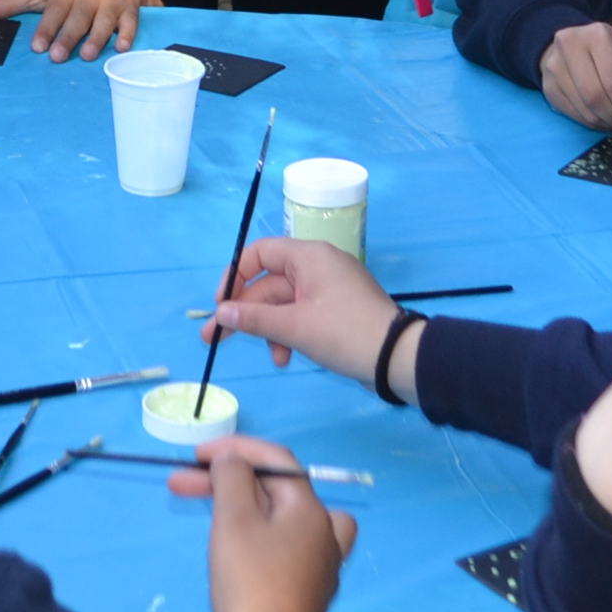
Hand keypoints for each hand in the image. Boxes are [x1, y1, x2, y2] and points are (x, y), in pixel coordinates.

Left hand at [0, 0, 154, 61]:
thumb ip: (13, 2)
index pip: (55, 7)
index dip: (47, 26)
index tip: (37, 46)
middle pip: (79, 16)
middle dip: (69, 36)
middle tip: (58, 57)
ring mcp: (112, 0)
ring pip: (105, 21)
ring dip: (97, 38)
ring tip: (87, 56)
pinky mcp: (130, 9)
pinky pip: (131, 23)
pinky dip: (127, 36)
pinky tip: (121, 49)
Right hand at [169, 434, 355, 611]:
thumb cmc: (251, 582)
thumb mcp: (235, 520)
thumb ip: (232, 479)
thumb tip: (233, 461)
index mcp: (312, 511)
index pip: (278, 461)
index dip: (236, 449)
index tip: (195, 455)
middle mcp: (323, 534)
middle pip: (276, 490)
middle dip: (227, 482)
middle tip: (180, 484)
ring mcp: (317, 566)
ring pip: (282, 518)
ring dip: (244, 506)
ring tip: (214, 510)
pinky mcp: (303, 592)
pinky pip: (282, 547)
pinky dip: (257, 536)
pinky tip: (239, 547)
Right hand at [206, 235, 405, 390]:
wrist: (397, 357)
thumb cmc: (344, 332)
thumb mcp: (294, 327)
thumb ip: (253, 318)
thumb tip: (219, 312)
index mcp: (309, 257)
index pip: (260, 253)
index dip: (235, 276)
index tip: (220, 304)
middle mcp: (317, 266)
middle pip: (269, 283)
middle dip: (245, 313)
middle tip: (215, 338)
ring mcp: (328, 289)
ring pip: (284, 304)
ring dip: (270, 330)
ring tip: (271, 359)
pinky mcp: (336, 310)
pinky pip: (301, 315)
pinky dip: (290, 334)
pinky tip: (287, 359)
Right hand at [537, 20, 611, 129]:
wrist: (575, 45)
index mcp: (597, 34)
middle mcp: (570, 44)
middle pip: (596, 97)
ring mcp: (553, 65)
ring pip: (584, 110)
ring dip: (605, 124)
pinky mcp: (547, 85)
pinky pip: (572, 115)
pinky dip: (591, 124)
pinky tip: (603, 120)